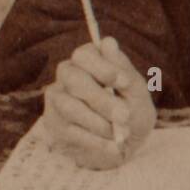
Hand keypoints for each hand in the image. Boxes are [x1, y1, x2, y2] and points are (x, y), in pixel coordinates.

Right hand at [42, 36, 155, 169]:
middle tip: (124, 116)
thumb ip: (123, 70)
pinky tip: (112, 147)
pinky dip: (95, 141)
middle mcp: (68, 75)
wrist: (124, 145)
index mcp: (89, 61)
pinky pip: (69, 131)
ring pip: (70, 106)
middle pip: (73, 79)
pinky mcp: (54, 123)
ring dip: (99, 122)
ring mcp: (57, 99)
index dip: (102, 67)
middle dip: (101, 100)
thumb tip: (108, 42)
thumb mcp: (136, 92)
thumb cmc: (132, 111)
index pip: (83, 55)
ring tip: (120, 134)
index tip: (124, 82)